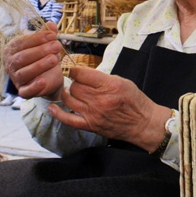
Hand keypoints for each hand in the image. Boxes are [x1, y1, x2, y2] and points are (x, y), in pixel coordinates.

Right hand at [3, 21, 63, 98]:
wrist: (49, 77)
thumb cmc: (44, 57)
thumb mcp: (46, 44)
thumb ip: (48, 34)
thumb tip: (51, 24)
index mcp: (13, 49)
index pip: (22, 42)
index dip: (37, 38)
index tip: (52, 35)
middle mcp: (11, 64)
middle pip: (22, 57)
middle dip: (41, 51)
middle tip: (57, 46)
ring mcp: (16, 79)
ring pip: (24, 72)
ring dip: (40, 65)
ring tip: (54, 59)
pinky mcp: (23, 91)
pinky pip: (26, 91)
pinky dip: (34, 86)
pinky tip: (43, 81)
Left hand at [47, 66, 170, 150]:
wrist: (143, 123)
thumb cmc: (135, 101)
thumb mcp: (123, 81)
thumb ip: (102, 78)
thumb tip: (84, 75)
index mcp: (109, 85)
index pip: (81, 74)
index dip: (76, 71)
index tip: (77, 72)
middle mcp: (99, 99)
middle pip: (75, 86)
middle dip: (76, 83)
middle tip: (81, 84)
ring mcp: (93, 114)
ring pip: (69, 99)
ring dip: (69, 94)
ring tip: (73, 93)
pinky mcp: (90, 125)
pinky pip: (68, 119)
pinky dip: (58, 114)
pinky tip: (52, 108)